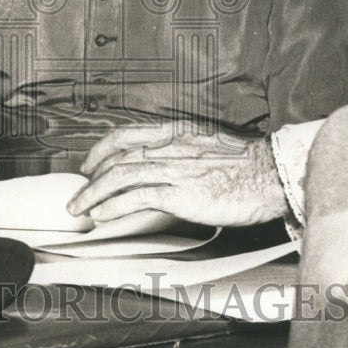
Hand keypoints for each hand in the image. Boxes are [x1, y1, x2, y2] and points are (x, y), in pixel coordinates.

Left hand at [66, 122, 287, 226]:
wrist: (269, 173)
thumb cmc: (246, 165)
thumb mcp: (208, 147)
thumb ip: (183, 153)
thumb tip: (167, 167)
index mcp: (175, 133)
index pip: (126, 134)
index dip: (102, 148)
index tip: (90, 162)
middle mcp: (169, 147)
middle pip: (117, 157)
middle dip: (91, 177)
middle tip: (78, 192)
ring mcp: (173, 169)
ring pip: (120, 176)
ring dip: (93, 194)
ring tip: (80, 208)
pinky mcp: (180, 193)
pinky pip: (137, 198)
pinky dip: (114, 206)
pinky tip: (103, 215)